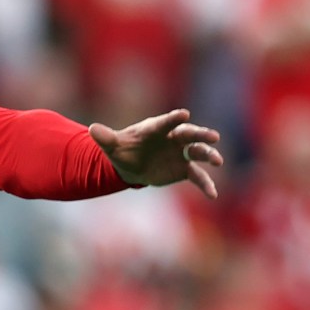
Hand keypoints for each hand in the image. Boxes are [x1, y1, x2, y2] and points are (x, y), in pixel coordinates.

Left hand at [90, 108, 222, 197]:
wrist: (132, 165)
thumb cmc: (123, 149)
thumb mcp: (112, 145)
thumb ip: (105, 138)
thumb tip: (92, 129)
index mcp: (156, 129)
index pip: (166, 123)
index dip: (174, 119)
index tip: (184, 114)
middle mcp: (173, 138)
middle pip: (190, 134)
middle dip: (201, 134)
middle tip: (214, 137)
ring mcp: (182, 153)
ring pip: (199, 152)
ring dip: (209, 155)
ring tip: (218, 161)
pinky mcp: (185, 169)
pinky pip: (198, 177)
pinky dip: (206, 185)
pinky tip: (213, 195)